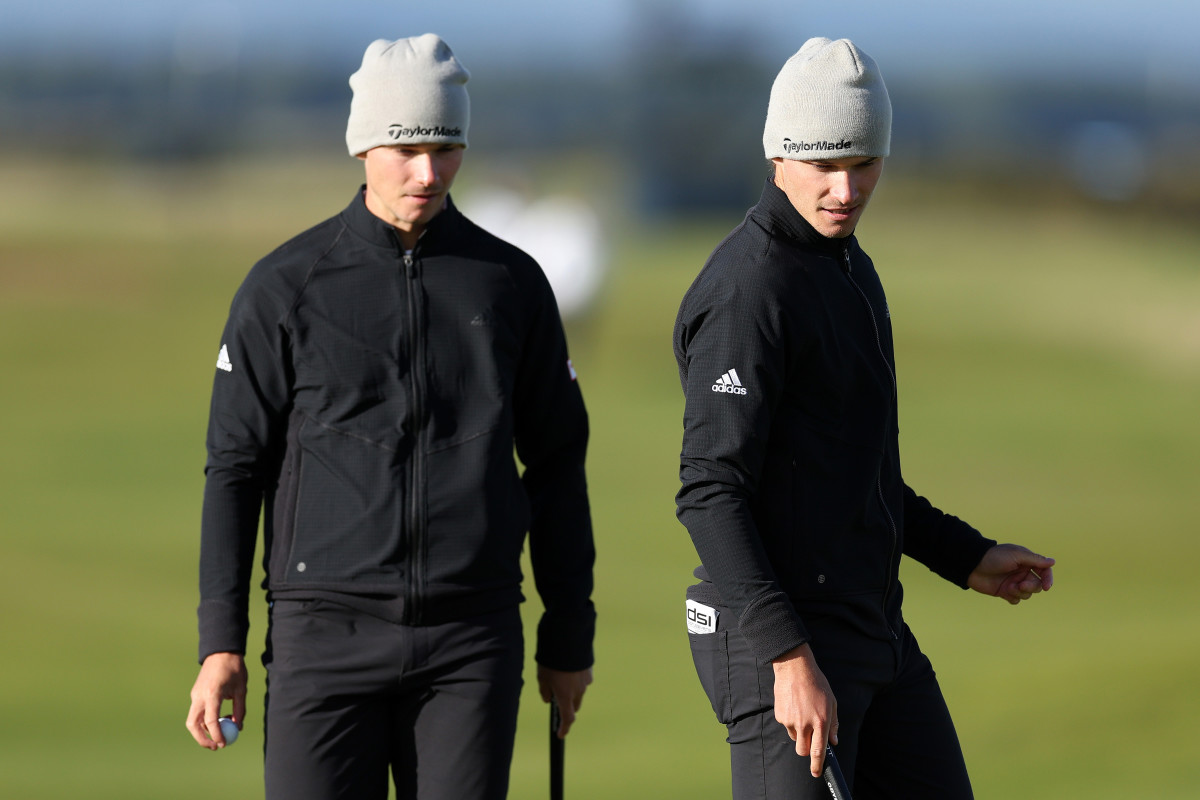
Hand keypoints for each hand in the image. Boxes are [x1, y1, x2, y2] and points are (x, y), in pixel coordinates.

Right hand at [186, 652, 247, 749]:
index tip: (223, 744)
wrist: (221, 651)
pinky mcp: (195, 694)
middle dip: (202, 739)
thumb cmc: (234, 669)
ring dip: (204, 730)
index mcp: (212, 694)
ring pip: (193, 720)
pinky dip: (206, 720)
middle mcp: (199, 696)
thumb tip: (238, 728)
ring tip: (222, 732)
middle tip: (216, 746)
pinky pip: (197, 712)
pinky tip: (221, 718)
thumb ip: (240, 710)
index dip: (217, 735)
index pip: (211, 721)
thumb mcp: (242, 689)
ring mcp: (195, 695)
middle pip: (193, 725)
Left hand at [537, 665, 592, 737]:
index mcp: (565, 696)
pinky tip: (569, 670)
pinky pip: (583, 681)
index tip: (560, 734)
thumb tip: (548, 700)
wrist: (568, 640)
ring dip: (572, 692)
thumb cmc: (552, 660)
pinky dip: (577, 680)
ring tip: (561, 678)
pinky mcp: (589, 672)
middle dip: (567, 706)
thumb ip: (545, 691)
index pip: (568, 719)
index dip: (564, 728)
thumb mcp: (542, 676)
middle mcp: (578, 692)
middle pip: (574, 706)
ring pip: (579, 693)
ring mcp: (586, 682)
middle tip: (557, 698)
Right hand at [772, 643, 837, 777]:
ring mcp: (790, 721)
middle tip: (809, 740)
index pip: (818, 751)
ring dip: (800, 733)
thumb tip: (833, 741)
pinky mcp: (780, 716)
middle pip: (802, 751)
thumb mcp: (831, 702)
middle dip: (806, 751)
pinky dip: (791, 720)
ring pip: (795, 738)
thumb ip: (833, 724)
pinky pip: (787, 725)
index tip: (816, 773)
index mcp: (821, 721)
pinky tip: (794, 705)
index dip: (817, 765)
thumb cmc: (816, 684)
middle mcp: (805, 724)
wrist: (794, 668)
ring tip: (802, 712)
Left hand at [968, 543, 1054, 603]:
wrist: (972, 566)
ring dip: (1020, 593)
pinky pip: (1016, 600)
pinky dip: (1013, 597)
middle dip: (1031, 587)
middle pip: (1037, 585)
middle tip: (1021, 585)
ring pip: (1027, 594)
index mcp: (1026, 561)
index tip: (1046, 587)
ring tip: (1008, 587)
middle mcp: (1021, 572)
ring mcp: (1013, 582)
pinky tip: (1004, 592)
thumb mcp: (1015, 555)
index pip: (1044, 571)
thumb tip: (1053, 561)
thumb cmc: (994, 557)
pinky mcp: (1004, 591)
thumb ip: (1034, 559)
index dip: (1048, 579)